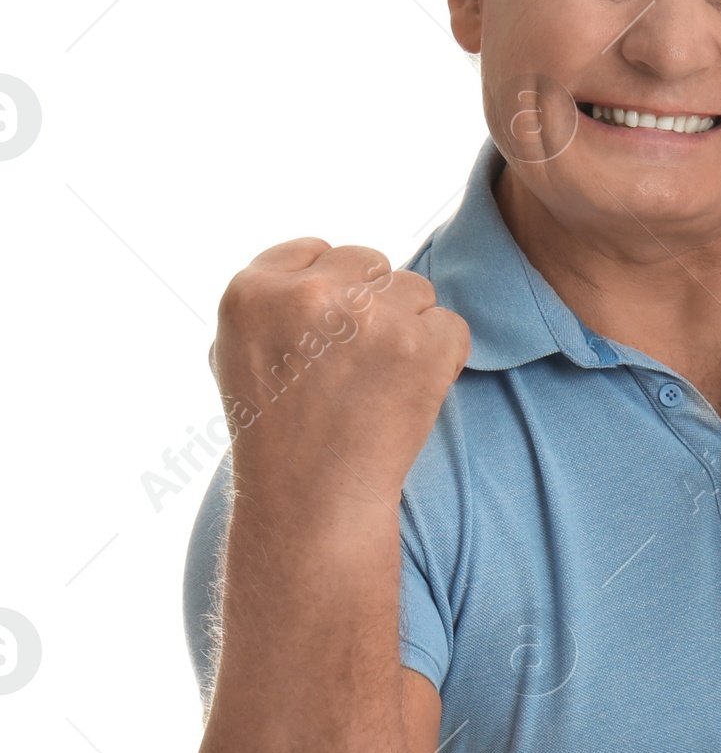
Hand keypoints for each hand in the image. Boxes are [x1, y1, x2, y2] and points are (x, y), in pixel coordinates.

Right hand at [211, 238, 470, 508]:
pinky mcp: (419, 345)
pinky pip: (452, 326)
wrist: (314, 502)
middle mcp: (309, 294)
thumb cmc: (277, 434)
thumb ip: (272, 299)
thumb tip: (320, 255)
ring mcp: (368, 317)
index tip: (328, 336)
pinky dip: (443, 358)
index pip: (317, 250)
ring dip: (410, 329)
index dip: (331, 293)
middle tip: (358, 364)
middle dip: (372, 305)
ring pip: (416, 290)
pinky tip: (410, 392)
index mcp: (252, 291)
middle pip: (371, 264)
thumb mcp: (237, 353)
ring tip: (381, 381)